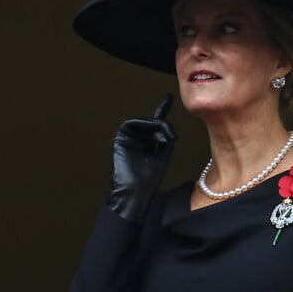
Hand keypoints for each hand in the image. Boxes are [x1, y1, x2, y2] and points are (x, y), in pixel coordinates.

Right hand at [107, 94, 176, 221]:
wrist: (135, 193)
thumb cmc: (149, 181)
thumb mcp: (164, 156)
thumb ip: (166, 139)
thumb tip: (168, 129)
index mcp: (148, 144)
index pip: (156, 124)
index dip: (162, 109)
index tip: (168, 98)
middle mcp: (138, 139)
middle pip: (152, 123)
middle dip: (163, 126)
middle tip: (172, 135)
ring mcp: (128, 139)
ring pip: (143, 121)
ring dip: (156, 125)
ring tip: (165, 137)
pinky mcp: (120, 138)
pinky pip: (131, 123)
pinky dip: (144, 124)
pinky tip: (153, 131)